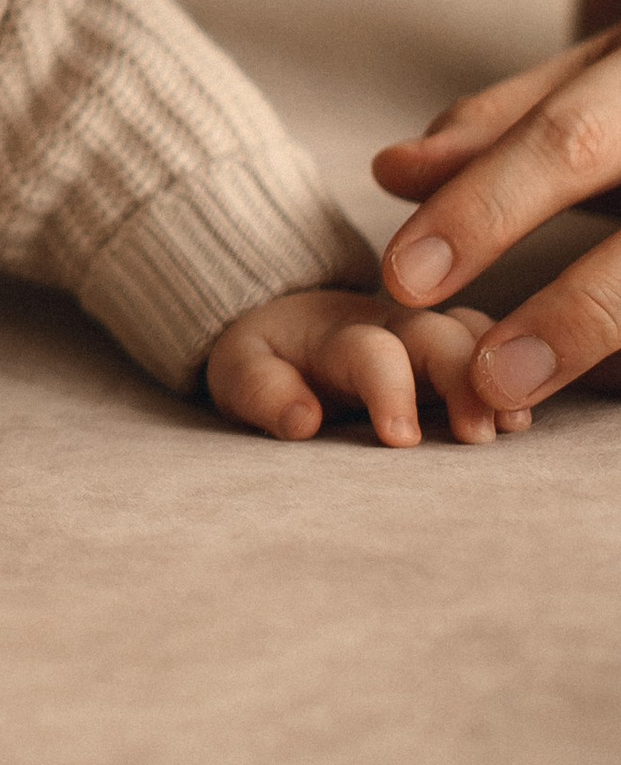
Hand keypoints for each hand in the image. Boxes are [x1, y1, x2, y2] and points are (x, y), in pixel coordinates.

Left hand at [204, 284, 512, 446]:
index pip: (370, 352)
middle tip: (479, 435)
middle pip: (438, 336)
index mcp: (339, 333)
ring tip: (514, 424)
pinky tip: (523, 421)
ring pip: (478, 339)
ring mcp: (433, 339)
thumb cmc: (267, 358)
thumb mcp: (242, 370)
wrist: (291, 325)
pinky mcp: (458, 358)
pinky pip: (497, 354)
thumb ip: (263, 392)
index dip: (388, 390)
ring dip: (500, 377)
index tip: (401, 440)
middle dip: (462, 378)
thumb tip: (302, 421)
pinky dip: (514, 381)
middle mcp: (395, 328)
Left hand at [369, 31, 620, 420]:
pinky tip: (608, 377)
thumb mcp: (594, 75)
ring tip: (545, 400)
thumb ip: (500, 125)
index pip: (563, 141)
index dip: (484, 210)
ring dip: (615, 344)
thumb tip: (392, 172)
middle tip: (491, 378)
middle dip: (574, 313)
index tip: (405, 278)